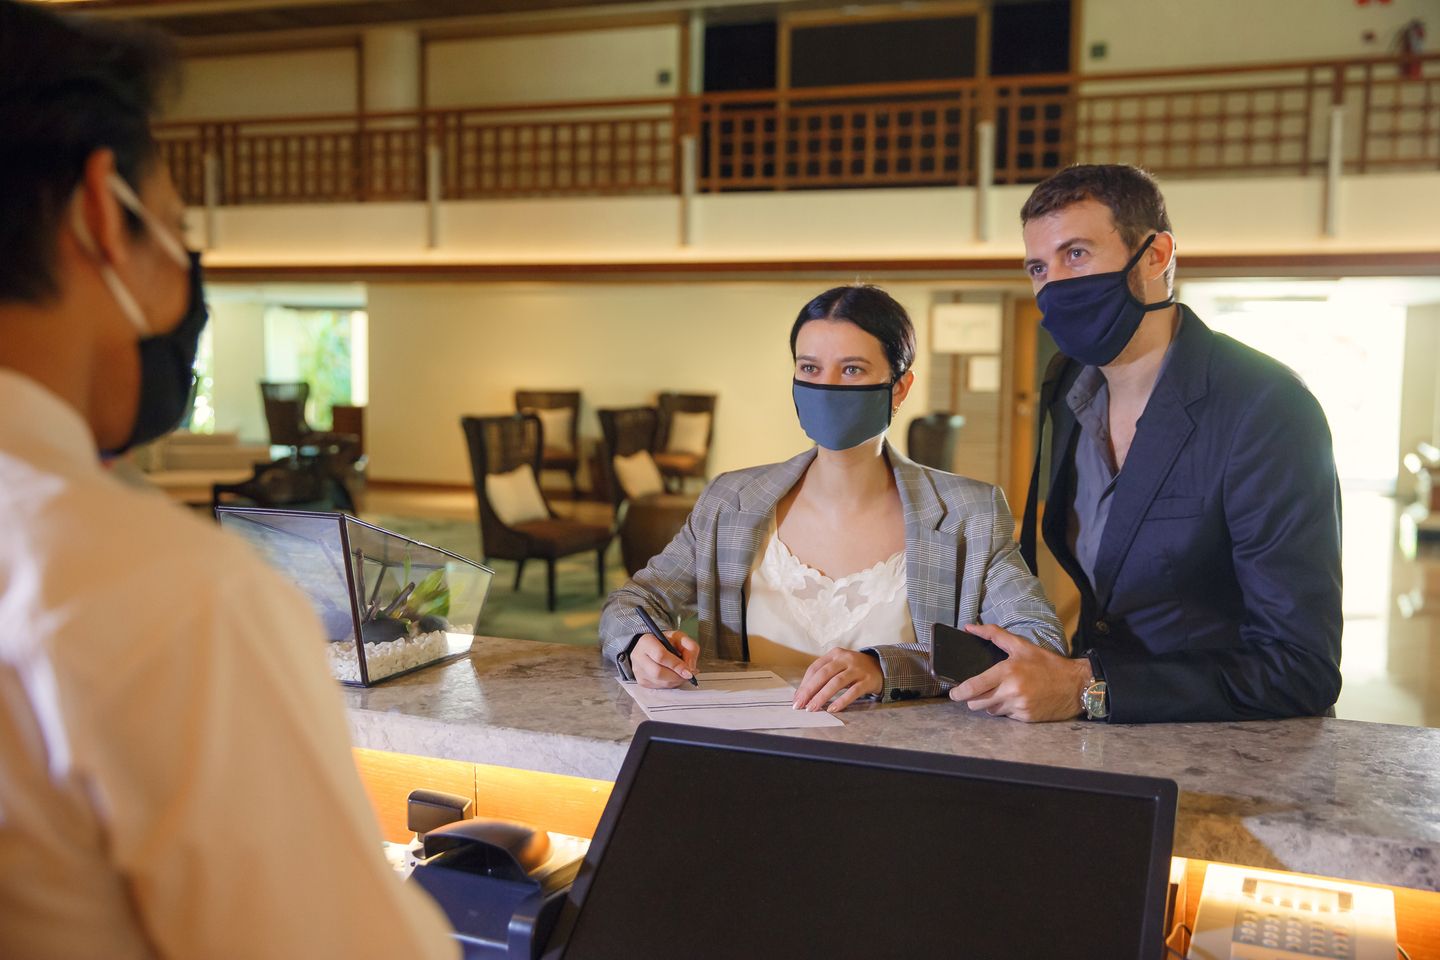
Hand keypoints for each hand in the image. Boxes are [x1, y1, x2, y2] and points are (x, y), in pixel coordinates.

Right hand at [631, 630, 699, 687]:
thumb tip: (691, 668)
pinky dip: (671, 684)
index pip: (660, 656)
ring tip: (682, 673)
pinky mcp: (642, 682)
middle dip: (678, 676)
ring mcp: (638, 671)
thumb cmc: (665, 642)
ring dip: (676, 681)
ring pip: (661, 682)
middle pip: (659, 673)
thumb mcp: (680, 638)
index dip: (676, 665)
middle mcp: (638, 657)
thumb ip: (690, 648)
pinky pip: (660, 687)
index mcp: (646, 642)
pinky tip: (674, 676)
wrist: (648, 647)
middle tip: (689, 674)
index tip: (689, 671)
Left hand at [792, 649, 882, 712]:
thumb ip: (824, 676)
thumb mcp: (839, 666)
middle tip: (800, 704)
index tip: (797, 698)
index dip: (804, 683)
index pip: (815, 668)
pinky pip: (853, 691)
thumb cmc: (853, 669)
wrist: (881, 667)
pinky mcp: (867, 680)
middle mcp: (845, 659)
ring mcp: (857, 669)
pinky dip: (842, 701)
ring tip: (813, 708)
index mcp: (835, 654)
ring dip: (822, 696)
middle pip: (823, 674)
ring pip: (836, 682)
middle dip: (809, 690)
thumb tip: (804, 694)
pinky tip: (832, 708)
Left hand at [947, 624, 1090, 722]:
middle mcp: (1011, 691)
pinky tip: (1017, 700)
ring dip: (991, 704)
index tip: (954, 693)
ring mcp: (1019, 707)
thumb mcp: (1021, 645)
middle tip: (980, 691)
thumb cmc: (1047, 664)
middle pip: (977, 703)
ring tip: (1003, 693)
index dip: (959, 692)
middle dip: (974, 698)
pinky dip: (1007, 710)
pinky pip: (1006, 716)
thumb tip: (970, 627)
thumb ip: (993, 635)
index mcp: (1007, 672)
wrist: (1076, 685)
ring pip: (991, 711)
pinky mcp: (1026, 718)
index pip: (974, 687)